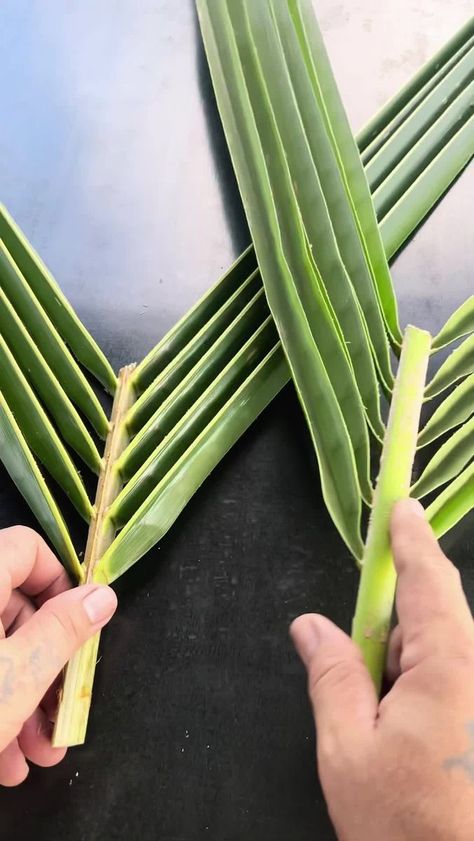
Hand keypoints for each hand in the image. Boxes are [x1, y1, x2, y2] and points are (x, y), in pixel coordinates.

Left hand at [0, 526, 116, 785]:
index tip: (78, 629)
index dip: (60, 584)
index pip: (28, 549)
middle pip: (12, 608)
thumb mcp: (20, 674)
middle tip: (62, 714)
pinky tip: (1, 762)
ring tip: (37, 756)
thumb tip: (102, 594)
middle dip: (46, 667)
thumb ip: (65, 630)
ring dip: (23, 702)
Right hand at [291, 499, 473, 840]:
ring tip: (383, 729)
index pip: (427, 581)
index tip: (401, 506)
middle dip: (391, 631)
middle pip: (432, 618)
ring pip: (441, 653)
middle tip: (365, 686)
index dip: (410, 539)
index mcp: (451, 666)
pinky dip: (421, 689)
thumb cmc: (405, 825)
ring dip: (404, 668)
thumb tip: (310, 624)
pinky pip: (453, 680)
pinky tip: (406, 736)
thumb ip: (332, 676)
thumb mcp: (349, 750)